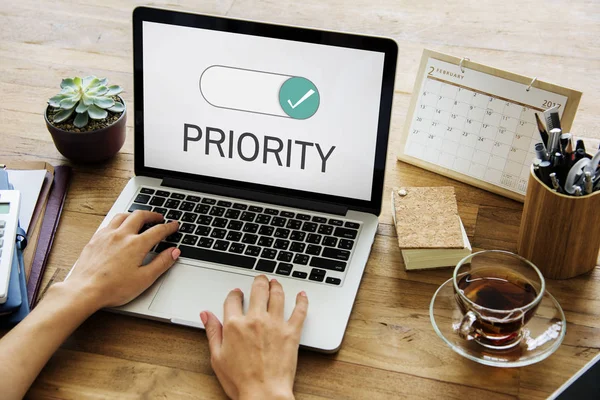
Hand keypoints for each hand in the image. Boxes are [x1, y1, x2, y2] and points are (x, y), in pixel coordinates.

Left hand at [61, 210, 180, 310]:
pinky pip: (109, 223)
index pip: (158, 230)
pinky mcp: (95, 240)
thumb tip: (174, 252)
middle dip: (152, 215)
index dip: (169, 227)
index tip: (174, 225)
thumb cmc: (113, 288)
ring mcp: (106, 236)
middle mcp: (121, 235)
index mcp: (136, 244)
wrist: (84, 290)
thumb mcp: (144, 279)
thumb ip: (162, 263)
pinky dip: (118, 221)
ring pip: (123, 216)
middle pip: (140, 216)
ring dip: (134, 214)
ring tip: (139, 218)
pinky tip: (118, 228)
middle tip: (159, 217)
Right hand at [201, 275, 307, 399]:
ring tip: (275, 282)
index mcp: (234, 325)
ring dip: (276, 285)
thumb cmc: (240, 381)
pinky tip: (301, 295)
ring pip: (277, 295)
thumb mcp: (217, 357)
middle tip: (260, 279)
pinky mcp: (291, 332)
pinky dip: (302, 300)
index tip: (237, 293)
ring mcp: (275, 324)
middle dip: (258, 281)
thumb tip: (206, 315)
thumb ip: (213, 332)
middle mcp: (255, 320)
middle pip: (258, 290)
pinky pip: (299, 311)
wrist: (263, 394)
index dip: (234, 294)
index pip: (233, 299)